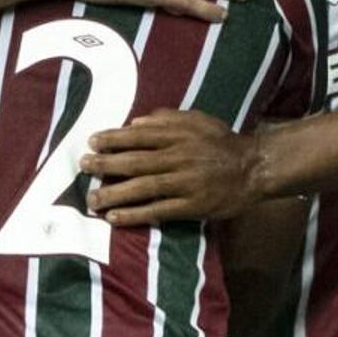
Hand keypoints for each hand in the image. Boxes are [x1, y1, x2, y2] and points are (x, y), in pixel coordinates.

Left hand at [81, 109, 268, 225]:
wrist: (253, 168)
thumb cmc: (221, 142)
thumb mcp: (197, 120)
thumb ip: (166, 119)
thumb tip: (134, 123)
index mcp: (179, 135)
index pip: (138, 136)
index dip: (113, 139)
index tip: (92, 141)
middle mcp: (179, 157)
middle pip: (135, 161)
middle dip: (106, 164)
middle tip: (84, 166)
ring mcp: (185, 183)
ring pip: (142, 187)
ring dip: (114, 193)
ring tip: (91, 198)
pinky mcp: (191, 205)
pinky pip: (158, 210)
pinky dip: (135, 214)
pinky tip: (114, 217)